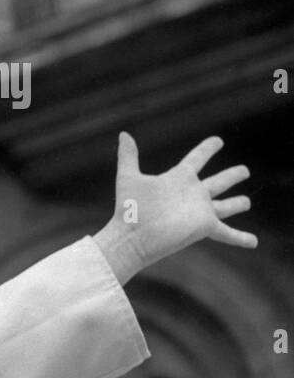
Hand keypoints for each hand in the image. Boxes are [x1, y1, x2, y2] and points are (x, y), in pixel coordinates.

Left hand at [96, 132, 255, 280]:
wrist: (131, 238)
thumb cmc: (129, 210)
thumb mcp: (128, 178)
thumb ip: (128, 156)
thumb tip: (123, 134)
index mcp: (178, 178)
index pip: (197, 158)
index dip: (207, 149)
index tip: (218, 141)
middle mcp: (192, 194)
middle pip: (218, 182)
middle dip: (231, 176)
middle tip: (244, 171)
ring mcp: (200, 211)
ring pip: (225, 206)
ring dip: (236, 204)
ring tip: (247, 202)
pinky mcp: (204, 227)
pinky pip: (227, 233)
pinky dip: (241, 238)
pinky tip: (254, 243)